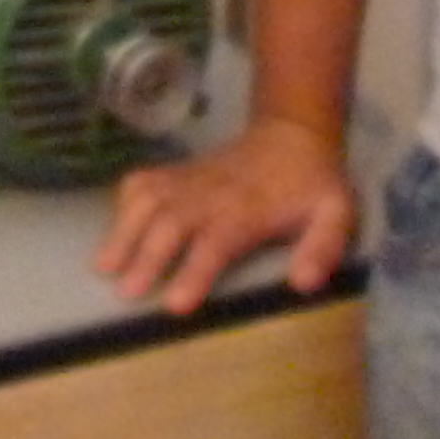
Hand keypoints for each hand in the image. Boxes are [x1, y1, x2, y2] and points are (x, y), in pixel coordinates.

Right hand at [93, 116, 356, 319]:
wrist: (292, 134)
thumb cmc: (311, 186)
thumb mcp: (335, 214)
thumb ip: (324, 247)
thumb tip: (303, 283)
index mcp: (248, 210)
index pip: (216, 242)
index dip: (194, 271)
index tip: (174, 304)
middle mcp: (211, 194)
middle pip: (171, 222)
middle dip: (147, 255)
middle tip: (127, 291)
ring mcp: (189, 181)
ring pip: (148, 199)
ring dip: (124, 230)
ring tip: (103, 266)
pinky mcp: (177, 174)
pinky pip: (142, 182)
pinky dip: (123, 202)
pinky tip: (114, 231)